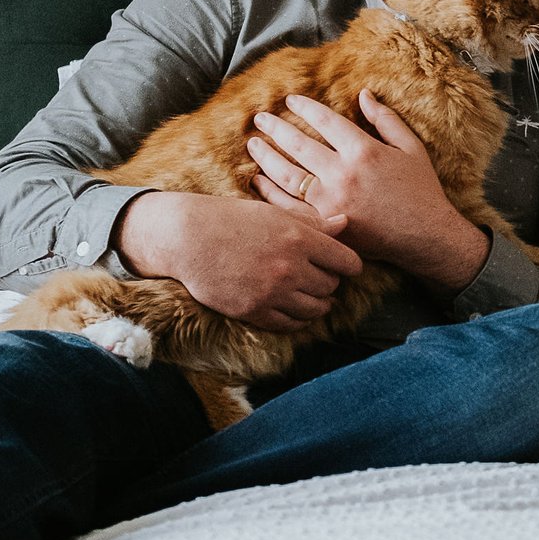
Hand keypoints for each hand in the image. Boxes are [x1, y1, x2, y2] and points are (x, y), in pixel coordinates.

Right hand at [115, 189, 362, 330]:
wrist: (188, 239)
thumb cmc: (233, 220)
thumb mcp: (275, 215)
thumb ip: (313, 224)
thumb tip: (346, 223)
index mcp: (300, 239)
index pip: (347, 262)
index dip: (350, 265)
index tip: (346, 266)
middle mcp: (290, 268)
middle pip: (332, 286)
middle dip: (329, 282)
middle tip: (320, 276)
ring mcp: (272, 292)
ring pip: (315, 309)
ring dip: (317, 303)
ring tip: (312, 296)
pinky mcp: (254, 311)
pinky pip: (290, 324)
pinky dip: (297, 319)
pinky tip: (294, 309)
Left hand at [248, 91, 488, 289]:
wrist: (426, 236)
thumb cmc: (422, 190)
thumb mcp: (412, 148)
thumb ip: (386, 120)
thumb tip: (364, 94)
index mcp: (364, 151)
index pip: (325, 120)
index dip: (304, 107)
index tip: (290, 100)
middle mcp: (343, 174)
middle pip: (298, 144)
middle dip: (275, 127)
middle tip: (260, 118)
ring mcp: (331, 201)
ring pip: (286, 174)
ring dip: (266, 156)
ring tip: (254, 144)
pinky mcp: (325, 225)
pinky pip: (288, 206)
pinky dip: (269, 193)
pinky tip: (258, 181)